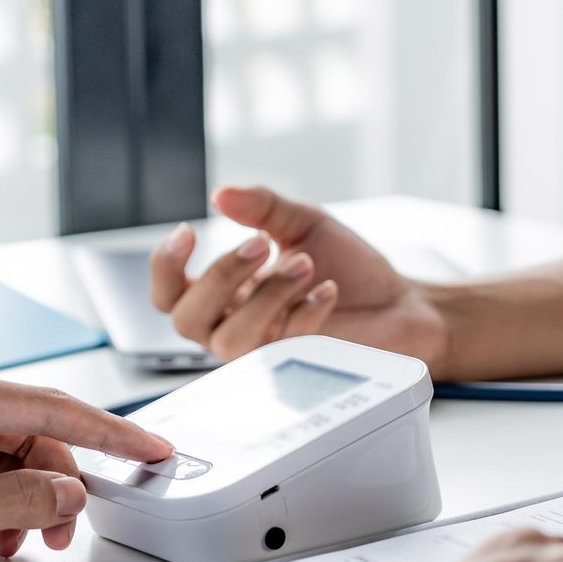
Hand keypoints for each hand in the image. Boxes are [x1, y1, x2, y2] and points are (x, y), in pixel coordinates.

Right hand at [150, 185, 451, 370]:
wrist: (397, 302)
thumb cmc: (344, 265)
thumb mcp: (303, 222)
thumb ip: (262, 207)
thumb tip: (221, 194)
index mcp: (224, 292)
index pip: (167, 291)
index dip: (164, 265)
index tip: (189, 230)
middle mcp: (233, 324)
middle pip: (185, 319)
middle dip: (220, 276)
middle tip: (262, 244)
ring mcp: (262, 350)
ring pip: (229, 339)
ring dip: (266, 295)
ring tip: (305, 264)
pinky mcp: (294, 367)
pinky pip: (279, 347)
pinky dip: (305, 312)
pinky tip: (328, 289)